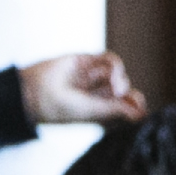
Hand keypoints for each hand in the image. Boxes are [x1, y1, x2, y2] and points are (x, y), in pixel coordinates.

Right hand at [17, 51, 142, 126]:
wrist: (34, 92)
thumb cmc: (59, 109)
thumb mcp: (91, 113)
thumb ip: (116, 111)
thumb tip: (141, 115)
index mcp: (98, 111)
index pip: (124, 107)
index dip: (134, 105)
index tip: (139, 106)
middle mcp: (96, 94)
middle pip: (124, 90)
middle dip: (128, 93)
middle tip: (125, 96)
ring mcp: (91, 77)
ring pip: (117, 74)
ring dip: (120, 78)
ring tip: (113, 85)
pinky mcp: (86, 60)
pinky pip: (108, 59)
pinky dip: (114, 65)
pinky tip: (110, 73)